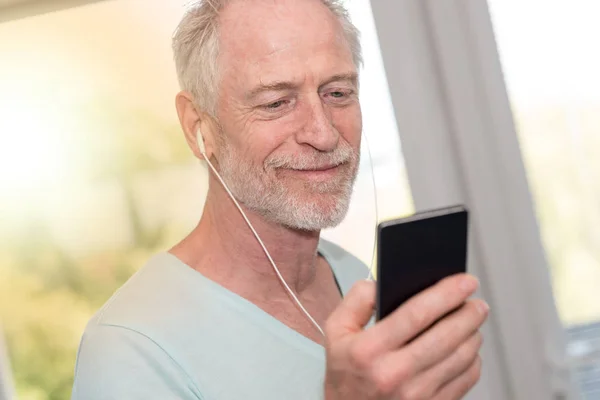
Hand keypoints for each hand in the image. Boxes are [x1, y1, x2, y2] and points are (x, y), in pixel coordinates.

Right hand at [323, 274, 487, 399]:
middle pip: (446, 336)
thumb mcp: (336, 331)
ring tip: (472, 321)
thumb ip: (356, 300)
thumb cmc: (346, 370)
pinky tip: (467, 348)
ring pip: (462, 357)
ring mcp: (416, 396)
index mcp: (369, 350)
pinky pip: (466, 379)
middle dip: (469, 313)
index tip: (465, 281)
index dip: (446, 294)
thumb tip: (382, 284)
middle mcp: (394, 374)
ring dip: (473, 334)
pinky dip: (473, 359)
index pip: (416, 314)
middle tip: (477, 302)